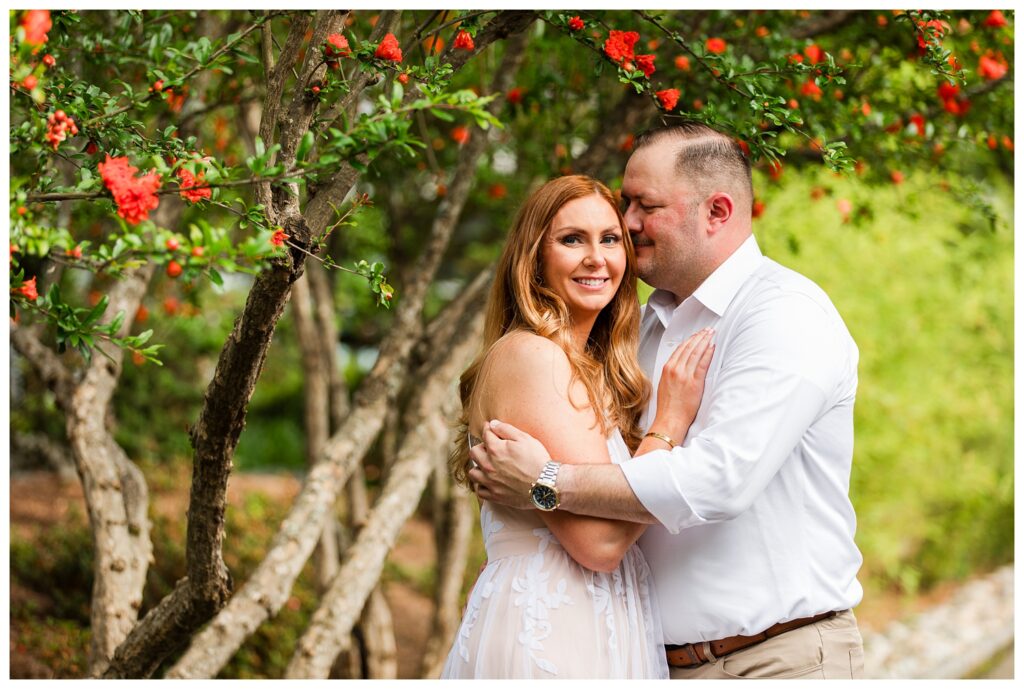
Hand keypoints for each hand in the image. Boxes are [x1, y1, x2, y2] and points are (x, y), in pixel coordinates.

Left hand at [467, 420, 549, 508]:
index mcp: (495, 450)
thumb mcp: (525, 439)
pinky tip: (489, 481)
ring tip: (487, 465)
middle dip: (481, 447)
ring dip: (478, 467)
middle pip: (474, 452)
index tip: (490, 428)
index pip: (485, 435)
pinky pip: (480, 490)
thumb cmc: (537, 460)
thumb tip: (492, 424)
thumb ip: (506, 429)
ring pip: (473, 473)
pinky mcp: (495, 495)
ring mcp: (490, 482)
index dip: (488, 429)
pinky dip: (482, 485)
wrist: (545, 485)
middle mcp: (488, 466)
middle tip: (490, 448)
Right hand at [649, 328, 714, 443]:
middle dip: (699, 336)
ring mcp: (685, 375)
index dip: (690, 340)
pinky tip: (712, 347)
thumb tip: (680, 366)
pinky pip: (703, 364)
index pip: (680, 349)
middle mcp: (675, 369)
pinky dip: (708, 353)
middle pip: (689, 348)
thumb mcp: (664, 385)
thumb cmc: (668, 406)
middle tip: (707, 330)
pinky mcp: (695, 382)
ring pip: (696, 353)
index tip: (696, 335)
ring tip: (711, 335)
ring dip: (705, 341)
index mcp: (667, 369)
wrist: (670, 419)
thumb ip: (671, 373)